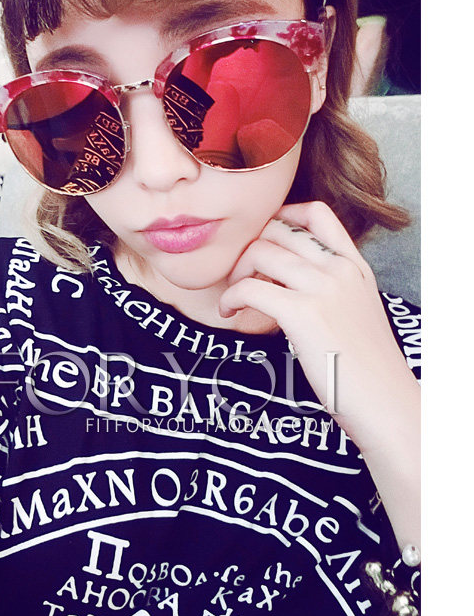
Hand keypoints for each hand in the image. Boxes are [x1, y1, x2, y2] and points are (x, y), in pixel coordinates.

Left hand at [219, 201, 418, 451]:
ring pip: (259, 252)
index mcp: (355, 266)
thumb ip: (332, 287)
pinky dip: (230, 298)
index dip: (281, 217)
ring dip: (235, 272)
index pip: (317, 213)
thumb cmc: (367, 368)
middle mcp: (339, 269)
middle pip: (277, 229)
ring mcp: (322, 288)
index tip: (262, 241)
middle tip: (240, 275)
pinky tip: (229, 314)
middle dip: (248, 247)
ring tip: (234, 298)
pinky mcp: (302, 314)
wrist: (385, 402)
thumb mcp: (358, 310)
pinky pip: (249, 288)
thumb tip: (290, 280)